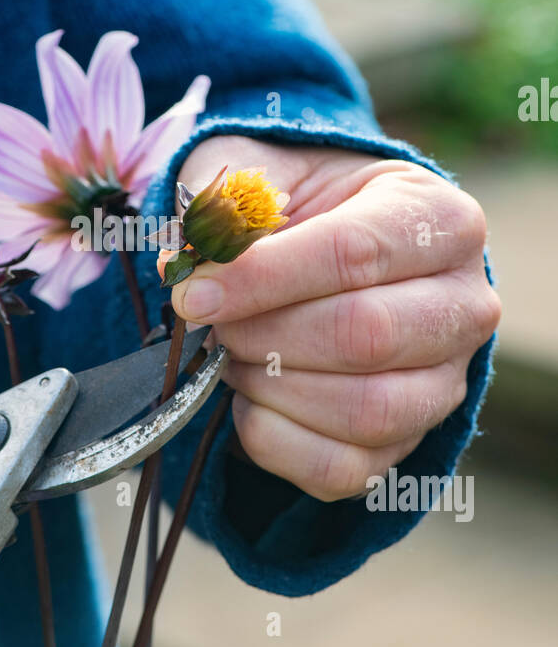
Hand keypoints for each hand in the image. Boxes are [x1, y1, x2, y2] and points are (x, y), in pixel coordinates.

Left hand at [172, 136, 499, 500]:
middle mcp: (464, 304)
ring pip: (366, 410)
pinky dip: (276, 443)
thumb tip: (181, 266)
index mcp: (438, 219)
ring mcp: (446, 382)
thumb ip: (224, 209)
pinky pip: (345, 470)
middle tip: (214, 327)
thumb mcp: (262, 175)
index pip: (353, 252)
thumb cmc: (299, 206)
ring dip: (275, 389)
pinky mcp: (409, 442)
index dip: (262, 278)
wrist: (329, 251)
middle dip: (267, 336)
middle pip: (366, 336)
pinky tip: (250, 401)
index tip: (192, 294)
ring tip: (234, 357)